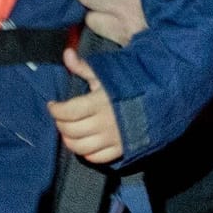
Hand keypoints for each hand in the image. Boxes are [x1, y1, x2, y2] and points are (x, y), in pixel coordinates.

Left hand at [47, 48, 123, 163]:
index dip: (55, 110)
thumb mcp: (106, 73)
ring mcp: (113, 138)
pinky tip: (83, 143)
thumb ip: (83, 67)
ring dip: (69, 140)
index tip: (52, 104)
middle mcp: (105, 123)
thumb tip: (66, 53)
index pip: (68, 111)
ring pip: (80, 148)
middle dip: (60, 123)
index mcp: (100, 102)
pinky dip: (86, 153)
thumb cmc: (130, 84)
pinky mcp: (121, 149)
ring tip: (68, 131)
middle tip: (60, 117)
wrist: (161, 98)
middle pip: (71, 130)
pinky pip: (97, 158)